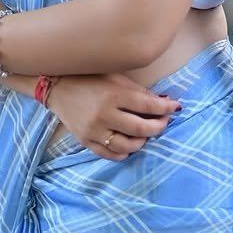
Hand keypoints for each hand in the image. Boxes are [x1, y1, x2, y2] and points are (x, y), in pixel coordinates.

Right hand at [44, 73, 182, 160]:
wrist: (57, 87)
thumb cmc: (91, 79)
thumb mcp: (116, 78)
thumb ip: (140, 92)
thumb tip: (165, 103)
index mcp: (114, 95)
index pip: (148, 106)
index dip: (166, 109)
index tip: (176, 108)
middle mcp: (104, 114)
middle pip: (142, 129)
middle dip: (158, 126)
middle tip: (163, 122)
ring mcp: (94, 130)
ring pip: (128, 146)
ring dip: (143, 142)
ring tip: (145, 134)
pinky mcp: (86, 141)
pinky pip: (111, 154)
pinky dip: (125, 152)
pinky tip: (130, 145)